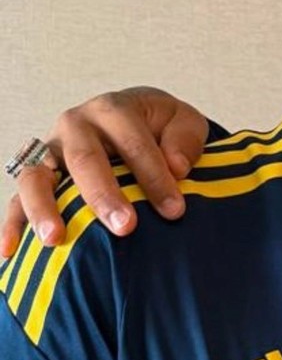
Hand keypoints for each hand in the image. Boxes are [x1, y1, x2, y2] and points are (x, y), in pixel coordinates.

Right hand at [1, 87, 208, 257]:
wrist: (137, 121)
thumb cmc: (163, 128)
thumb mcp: (184, 122)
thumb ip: (185, 139)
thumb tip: (176, 167)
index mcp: (113, 109)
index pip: (133, 142)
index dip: (154, 177)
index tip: (174, 210)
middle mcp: (75, 125)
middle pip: (84, 159)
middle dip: (104, 196)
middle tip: (125, 227)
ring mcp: (50, 151)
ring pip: (36, 176)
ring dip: (45, 208)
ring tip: (56, 239)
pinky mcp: (37, 175)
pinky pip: (16, 199)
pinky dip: (11, 224)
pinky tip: (10, 251)